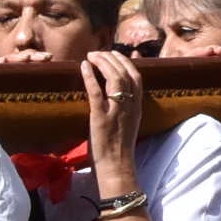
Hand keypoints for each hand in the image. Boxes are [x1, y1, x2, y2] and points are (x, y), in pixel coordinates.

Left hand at [83, 49, 146, 181]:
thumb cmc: (119, 150)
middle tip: (99, 52)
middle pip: (125, 73)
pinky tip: (83, 66)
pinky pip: (97, 92)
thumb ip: (125, 109)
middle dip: (112, 58)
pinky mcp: (101, 118)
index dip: (126, 62)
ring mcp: (117, 111)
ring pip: (114, 78)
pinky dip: (90, 77)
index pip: (136, 77)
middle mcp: (130, 106)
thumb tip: (117, 97)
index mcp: (137, 107)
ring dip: (102, 63)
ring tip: (91, 56)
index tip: (116, 54)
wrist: (116, 167)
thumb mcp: (128, 125)